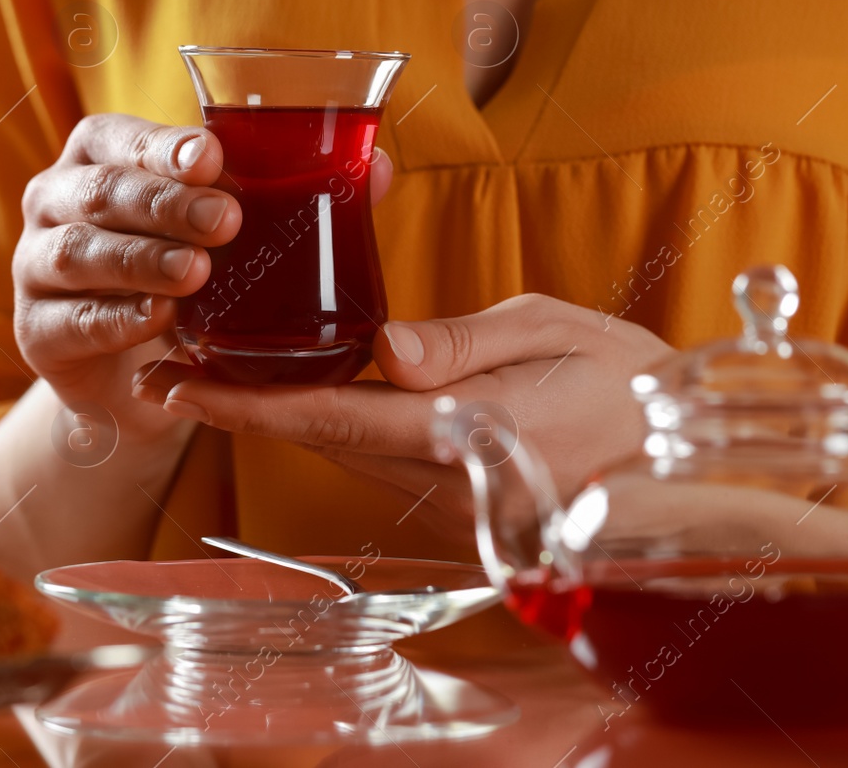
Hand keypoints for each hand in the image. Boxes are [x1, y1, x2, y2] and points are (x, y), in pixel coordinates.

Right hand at [13, 112, 394, 421]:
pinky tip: (159, 322)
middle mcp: (56, 201)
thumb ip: (298, 195)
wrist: (134, 373)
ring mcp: (36, 267)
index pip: (119, 136)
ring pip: (80, 253)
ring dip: (141, 260)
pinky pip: (71, 322)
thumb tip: (377, 166)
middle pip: (101, 192)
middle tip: (227, 221)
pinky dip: (116, 320)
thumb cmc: (189, 277)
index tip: (212, 157)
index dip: (163, 146)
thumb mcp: (235, 234)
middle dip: (164, 203)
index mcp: (100, 157)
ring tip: (198, 274)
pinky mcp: (36, 333)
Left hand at [131, 293, 669, 535]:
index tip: (178, 385)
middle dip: (240, 405)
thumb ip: (466, 341)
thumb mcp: (555, 332)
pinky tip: (305, 395)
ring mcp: (446, 509)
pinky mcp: (453, 516)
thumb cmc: (626, 384)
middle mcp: (442, 483)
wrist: (677, 464)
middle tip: (170, 362)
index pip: (333, 417)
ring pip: (342, 456)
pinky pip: (376, 468)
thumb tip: (387, 350)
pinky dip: (331, 431)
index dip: (247, 405)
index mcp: (464, 431)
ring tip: (214, 370)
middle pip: (320, 440)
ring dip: (279, 418)